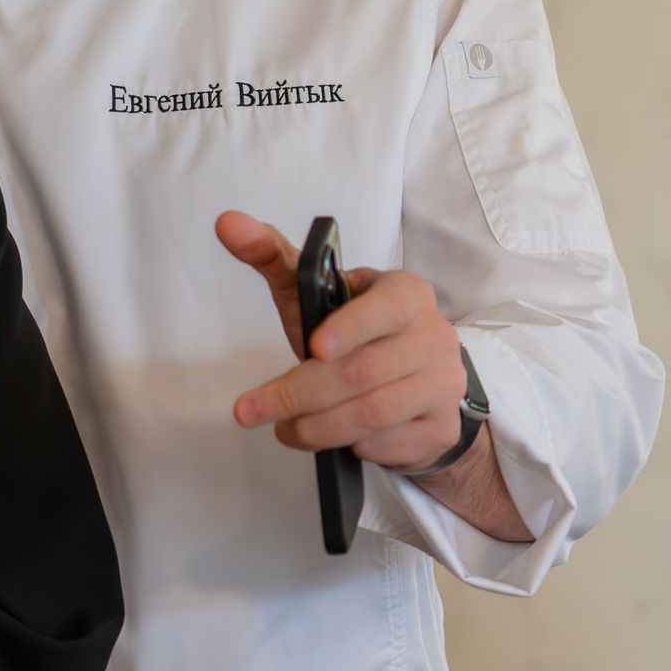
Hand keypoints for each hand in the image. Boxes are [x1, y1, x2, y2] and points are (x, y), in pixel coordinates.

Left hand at [216, 213, 530, 542]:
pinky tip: (334, 438)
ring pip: (371, 415)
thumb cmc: (354, 331)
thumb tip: (226, 223)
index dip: (350, 328)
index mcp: (407, 293)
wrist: (413, 382)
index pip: (385, 308)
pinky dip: (351, 447)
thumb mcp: (315, 292)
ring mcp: (443, 384)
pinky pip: (387, 445)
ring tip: (284, 429)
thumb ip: (272, 256)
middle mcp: (434, 336)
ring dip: (315, 429)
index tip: (313, 347)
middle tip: (252, 411)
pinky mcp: (440, 427)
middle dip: (297, 396)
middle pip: (361, 372)